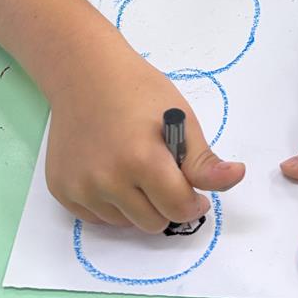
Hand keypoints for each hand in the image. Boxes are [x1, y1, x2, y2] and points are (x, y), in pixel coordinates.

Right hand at [46, 48, 244, 230]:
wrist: (84, 74)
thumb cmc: (138, 91)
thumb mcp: (181, 118)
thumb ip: (204, 160)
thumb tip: (236, 177)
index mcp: (142, 160)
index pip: (178, 208)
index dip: (194, 202)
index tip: (194, 192)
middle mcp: (107, 179)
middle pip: (153, 223)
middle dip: (165, 205)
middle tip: (162, 174)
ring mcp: (81, 187)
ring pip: (125, 223)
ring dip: (136, 206)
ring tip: (133, 167)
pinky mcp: (62, 190)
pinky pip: (97, 218)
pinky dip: (110, 204)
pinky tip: (109, 170)